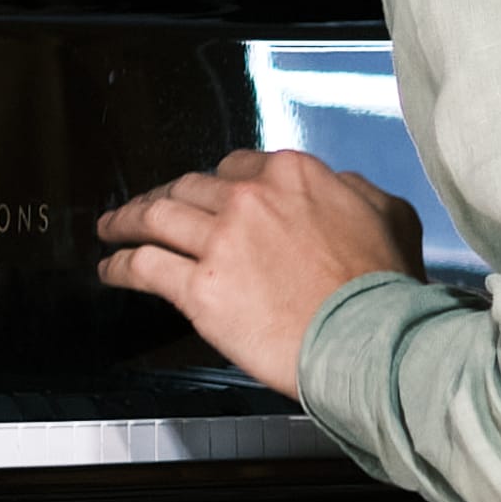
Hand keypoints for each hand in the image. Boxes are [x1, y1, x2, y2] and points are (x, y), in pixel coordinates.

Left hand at [97, 149, 425, 394]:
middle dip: (164, 194)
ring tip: (113, 228)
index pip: (237, 165)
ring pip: (156, 216)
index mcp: (293, 175)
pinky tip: (111, 267)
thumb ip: (353, 190)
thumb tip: (340, 187)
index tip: (207, 192)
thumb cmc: (383, 285)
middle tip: (149, 206)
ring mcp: (220, 241)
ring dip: (127, 220)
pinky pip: (145, 266)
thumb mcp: (389, 213)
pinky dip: (120, 264)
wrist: (367, 336)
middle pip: (189, 186)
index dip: (217, 180)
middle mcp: (250, 198)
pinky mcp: (200, 288)